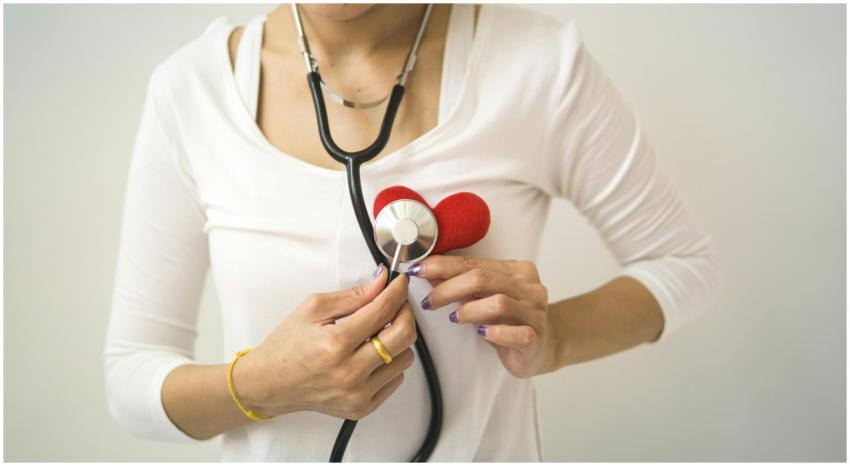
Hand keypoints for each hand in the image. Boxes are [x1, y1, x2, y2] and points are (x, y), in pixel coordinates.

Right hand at [232, 266, 416, 419]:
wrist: (269, 383)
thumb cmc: (288, 346)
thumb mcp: (313, 309)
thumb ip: (353, 295)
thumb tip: (381, 282)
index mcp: (336, 343)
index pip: (383, 310)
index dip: (397, 291)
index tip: (400, 283)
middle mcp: (350, 372)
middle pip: (404, 335)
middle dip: (405, 312)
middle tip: (396, 304)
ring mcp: (358, 393)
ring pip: (405, 358)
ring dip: (398, 339)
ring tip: (378, 332)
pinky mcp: (362, 407)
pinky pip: (396, 380)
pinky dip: (390, 363)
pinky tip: (371, 355)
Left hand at [408, 256, 554, 377]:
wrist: (540, 348)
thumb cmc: (508, 321)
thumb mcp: (483, 298)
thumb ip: (461, 284)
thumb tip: (427, 271)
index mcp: (517, 270)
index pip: (474, 263)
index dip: (443, 266)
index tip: (418, 270)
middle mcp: (529, 287)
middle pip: (483, 279)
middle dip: (448, 288)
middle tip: (429, 301)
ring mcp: (536, 312)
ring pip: (499, 303)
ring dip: (469, 310)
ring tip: (454, 318)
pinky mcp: (537, 338)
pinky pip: (517, 333)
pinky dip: (496, 332)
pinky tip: (481, 332)